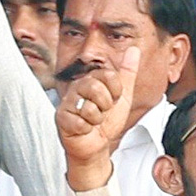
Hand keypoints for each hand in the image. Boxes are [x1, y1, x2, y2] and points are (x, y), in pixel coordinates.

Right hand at [57, 47, 139, 191]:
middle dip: (105, 106)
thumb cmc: (107, 121)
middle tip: (102, 112)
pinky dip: (86, 129)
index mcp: (91, 79)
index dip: (115, 92)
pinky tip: (83, 128)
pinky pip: (80, 122)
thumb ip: (128, 72)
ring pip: (89, 107)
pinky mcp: (61, 118)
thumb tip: (134, 49)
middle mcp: (77, 87)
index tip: (112, 100)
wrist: (96, 146)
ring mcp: (67, 102)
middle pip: (96, 88)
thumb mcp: (123, 96)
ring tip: (92, 120)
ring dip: (96, 119)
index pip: (108, 75)